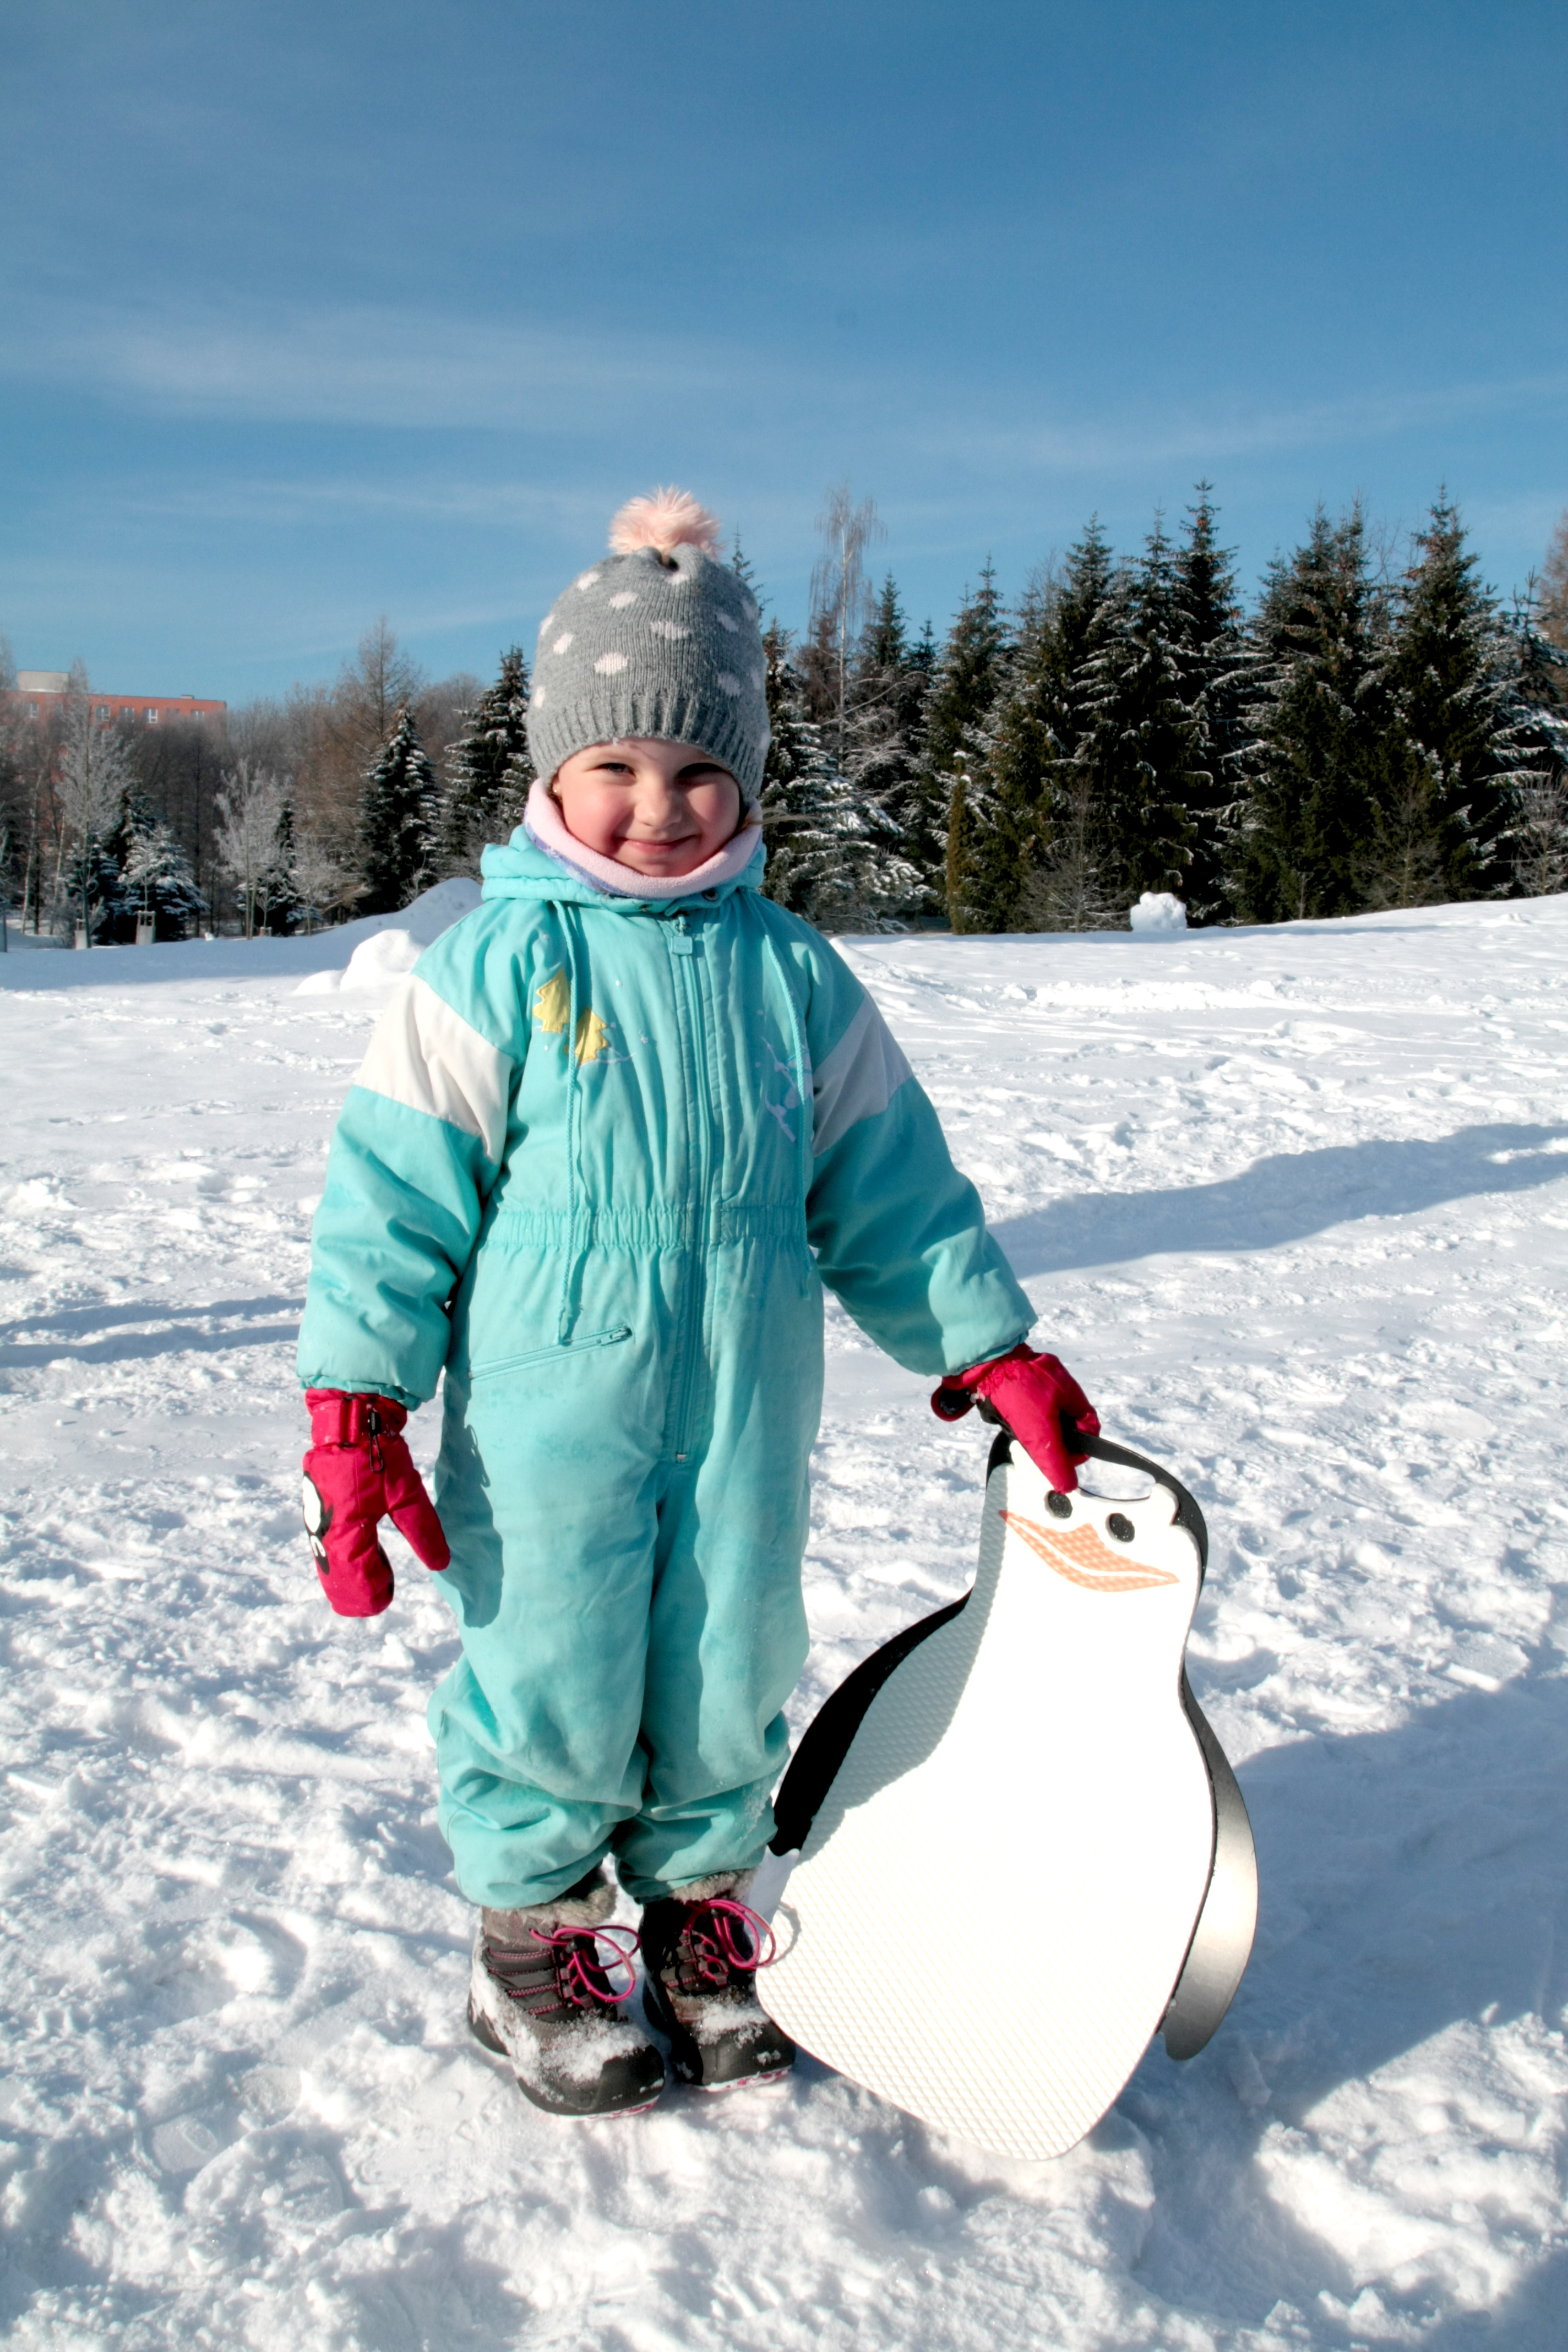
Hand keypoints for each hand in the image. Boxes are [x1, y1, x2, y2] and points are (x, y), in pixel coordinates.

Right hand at [301, 1390, 449, 1617]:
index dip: (371, 1593)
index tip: (387, 1596)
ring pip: (329, 1564)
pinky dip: (343, 1558)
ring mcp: (316, 1520)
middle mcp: (324, 1530)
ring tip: (378, 1577)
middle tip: (382, 1595)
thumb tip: (441, 1564)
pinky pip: (325, 1545)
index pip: (355, 1579)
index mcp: (345, 1530)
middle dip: (358, 1593)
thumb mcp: (406, 1492)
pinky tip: (365, 1553)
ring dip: (351, 1576)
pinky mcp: (316, 1509)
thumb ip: (422, 1530)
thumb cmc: (379, 1455)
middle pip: (336, 1578)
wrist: (348, 1421)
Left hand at [931, 1346, 1099, 1492]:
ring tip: (1015, 1427)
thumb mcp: (1039, 1431)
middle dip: (1050, 1440)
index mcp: (1071, 1392)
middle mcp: (1057, 1386)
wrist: (981, 1361)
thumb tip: (1068, 1486)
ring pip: (1041, 1418)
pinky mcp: (1015, 1382)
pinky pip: (1021, 1408)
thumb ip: (1055, 1459)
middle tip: (1036, 1447)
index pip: (1089, 1426)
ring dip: (1030, 1428)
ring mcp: (1036, 1383)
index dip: (1081, 1447)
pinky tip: (1003, 1416)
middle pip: (1064, 1425)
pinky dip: (1014, 1417)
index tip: (1064, 1461)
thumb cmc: (1016, 1390)